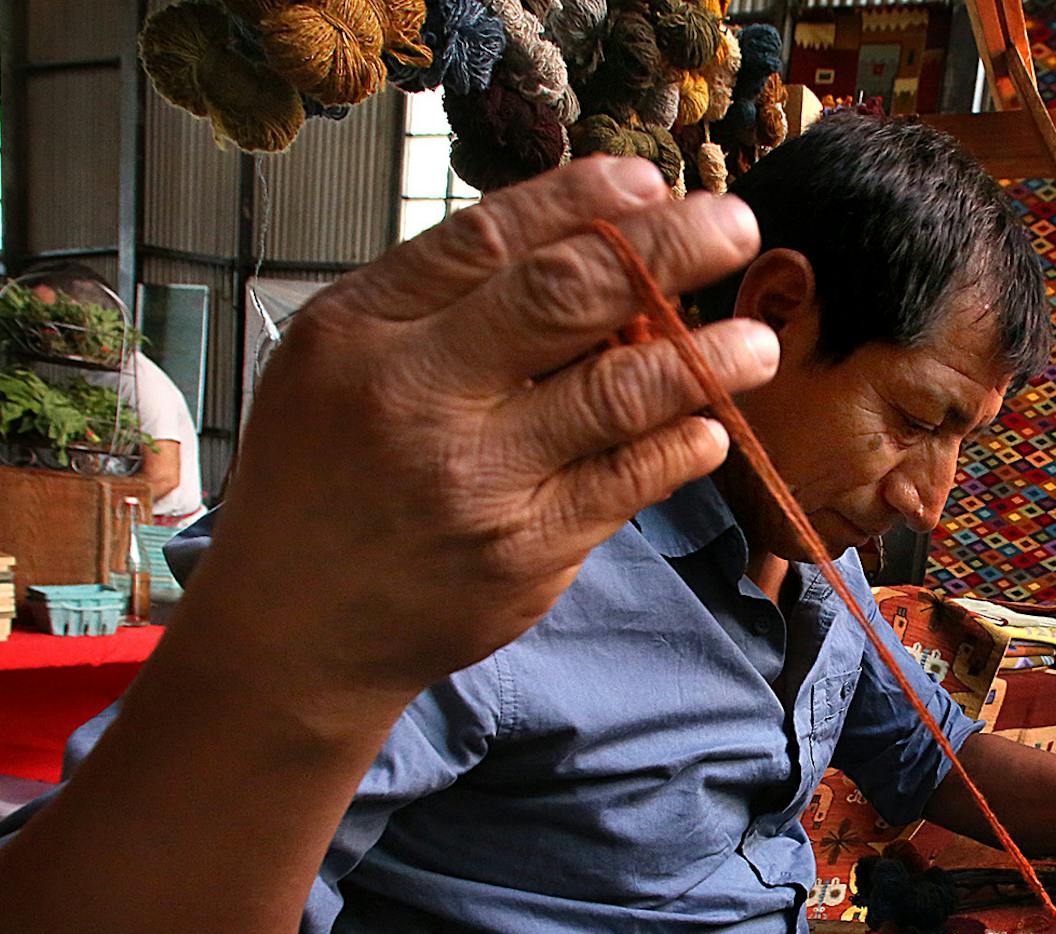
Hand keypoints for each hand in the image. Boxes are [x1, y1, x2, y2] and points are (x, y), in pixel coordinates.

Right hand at [191, 156, 780, 726]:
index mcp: (363, 330)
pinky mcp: (526, 551)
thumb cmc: (329, 476)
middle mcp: (418, 396)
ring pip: (617, 394)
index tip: (651, 181)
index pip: (488, 239)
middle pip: (565, 296)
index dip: (581, 200)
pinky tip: (709, 426)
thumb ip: (437, 301)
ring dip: (703, 357)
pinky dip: (680, 446)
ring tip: (756, 341)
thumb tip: (571, 238)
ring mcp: (478, 479)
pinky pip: (628, 480)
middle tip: (736, 226)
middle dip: (668, 250)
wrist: (299, 629)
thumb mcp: (341, 361)